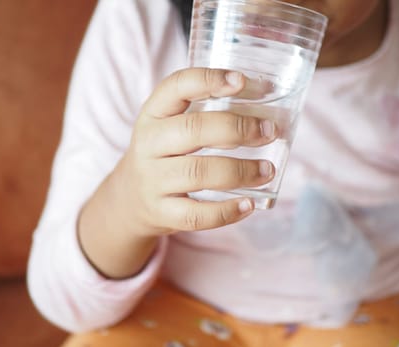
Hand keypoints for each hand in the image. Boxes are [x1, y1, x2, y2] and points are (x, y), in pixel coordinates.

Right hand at [115, 67, 276, 236]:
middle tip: (269, 132)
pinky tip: (249, 205)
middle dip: (237, 129)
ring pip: (198, 173)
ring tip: (267, 170)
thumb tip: (267, 101)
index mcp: (153, 114)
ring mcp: (152, 180)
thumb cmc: (165, 153)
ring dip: (240, 171)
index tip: (242, 80)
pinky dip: (226, 211)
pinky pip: (195, 215)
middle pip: (193, 130)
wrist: (130, 198)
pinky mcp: (161, 212)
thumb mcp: (170, 125)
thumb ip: (206, 112)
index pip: (176, 87)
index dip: (208, 79)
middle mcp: (148, 144)